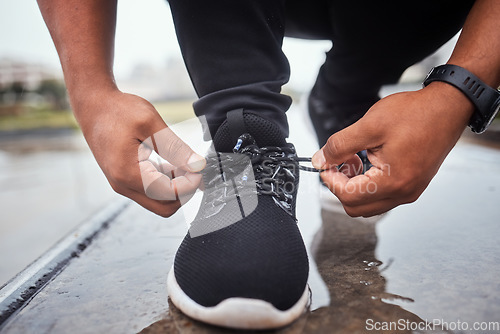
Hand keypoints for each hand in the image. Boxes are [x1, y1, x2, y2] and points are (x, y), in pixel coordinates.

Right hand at [74, 89, 205, 216]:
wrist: (93, 106)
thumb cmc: (117, 110)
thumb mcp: (151, 124)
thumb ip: (175, 147)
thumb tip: (197, 165)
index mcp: (128, 174)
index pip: (168, 194)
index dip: (189, 184)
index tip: (198, 168)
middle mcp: (123, 185)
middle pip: (164, 207)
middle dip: (184, 192)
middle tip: (194, 171)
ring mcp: (123, 184)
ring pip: (158, 200)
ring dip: (176, 187)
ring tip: (184, 163)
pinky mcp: (125, 179)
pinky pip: (150, 190)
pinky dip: (166, 182)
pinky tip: (173, 164)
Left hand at [312, 82, 473, 216]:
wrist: (448, 107)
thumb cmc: (415, 114)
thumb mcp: (369, 126)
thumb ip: (340, 146)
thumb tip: (320, 161)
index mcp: (393, 182)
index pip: (348, 197)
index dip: (330, 180)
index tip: (325, 163)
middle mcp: (404, 193)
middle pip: (357, 207)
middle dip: (341, 185)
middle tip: (339, 161)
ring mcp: (410, 191)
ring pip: (369, 203)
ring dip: (354, 185)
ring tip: (354, 157)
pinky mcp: (413, 185)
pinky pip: (382, 195)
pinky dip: (368, 183)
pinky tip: (368, 160)